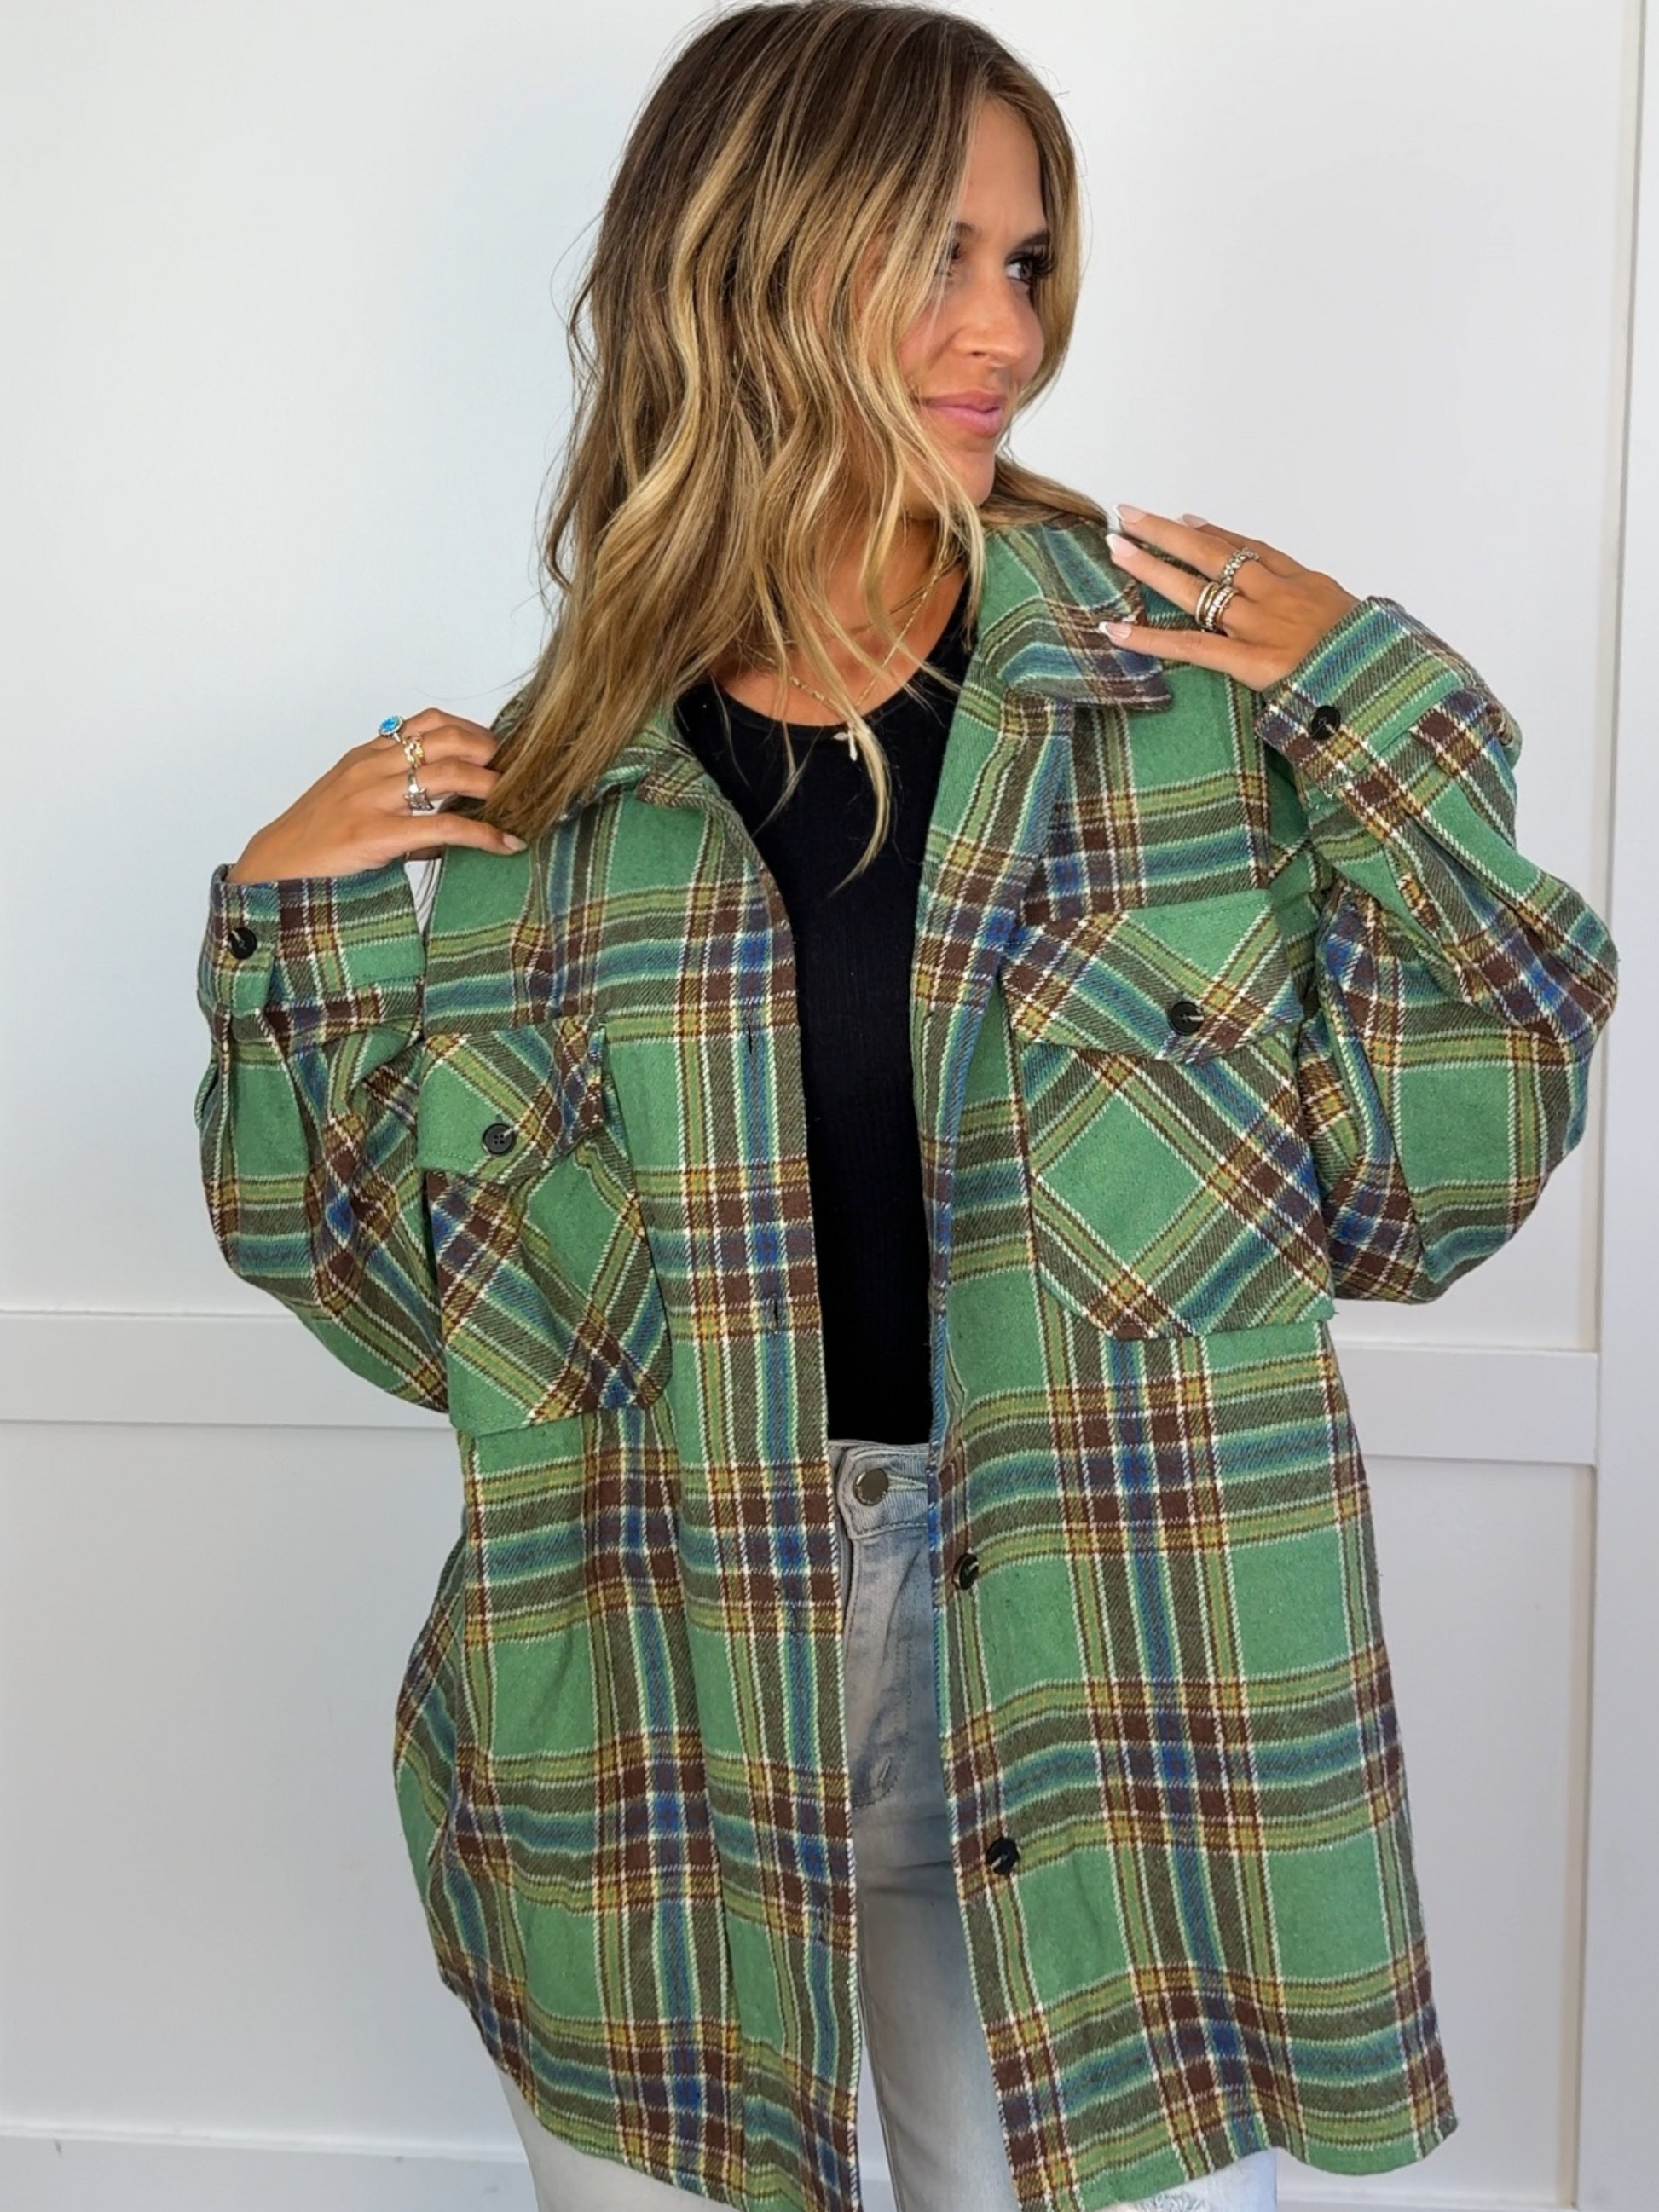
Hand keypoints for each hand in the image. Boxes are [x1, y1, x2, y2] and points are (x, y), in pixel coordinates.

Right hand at [226, 710, 524, 883]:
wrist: (275, 868)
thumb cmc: (317, 840)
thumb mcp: (356, 803)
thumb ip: (399, 800)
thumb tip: (453, 820)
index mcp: (367, 755)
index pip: (427, 722)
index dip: (471, 730)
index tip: (497, 749)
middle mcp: (371, 767)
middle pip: (446, 738)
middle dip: (490, 752)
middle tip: (516, 774)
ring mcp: (372, 798)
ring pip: (449, 774)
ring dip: (493, 786)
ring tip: (520, 802)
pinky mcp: (376, 835)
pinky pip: (442, 828)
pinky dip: (483, 834)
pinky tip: (506, 844)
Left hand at [1099, 506, 1360, 690]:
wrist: (1393, 682)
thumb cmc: (1379, 662)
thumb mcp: (1363, 625)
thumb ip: (1332, 618)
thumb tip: (1327, 622)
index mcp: (1308, 585)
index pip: (1254, 552)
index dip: (1218, 535)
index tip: (1188, 521)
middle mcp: (1280, 596)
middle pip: (1216, 555)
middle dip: (1169, 534)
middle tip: (1131, 514)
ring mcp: (1263, 626)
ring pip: (1198, 589)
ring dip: (1152, 567)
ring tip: (1115, 546)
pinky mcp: (1253, 661)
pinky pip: (1191, 647)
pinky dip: (1150, 639)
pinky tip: (1116, 630)